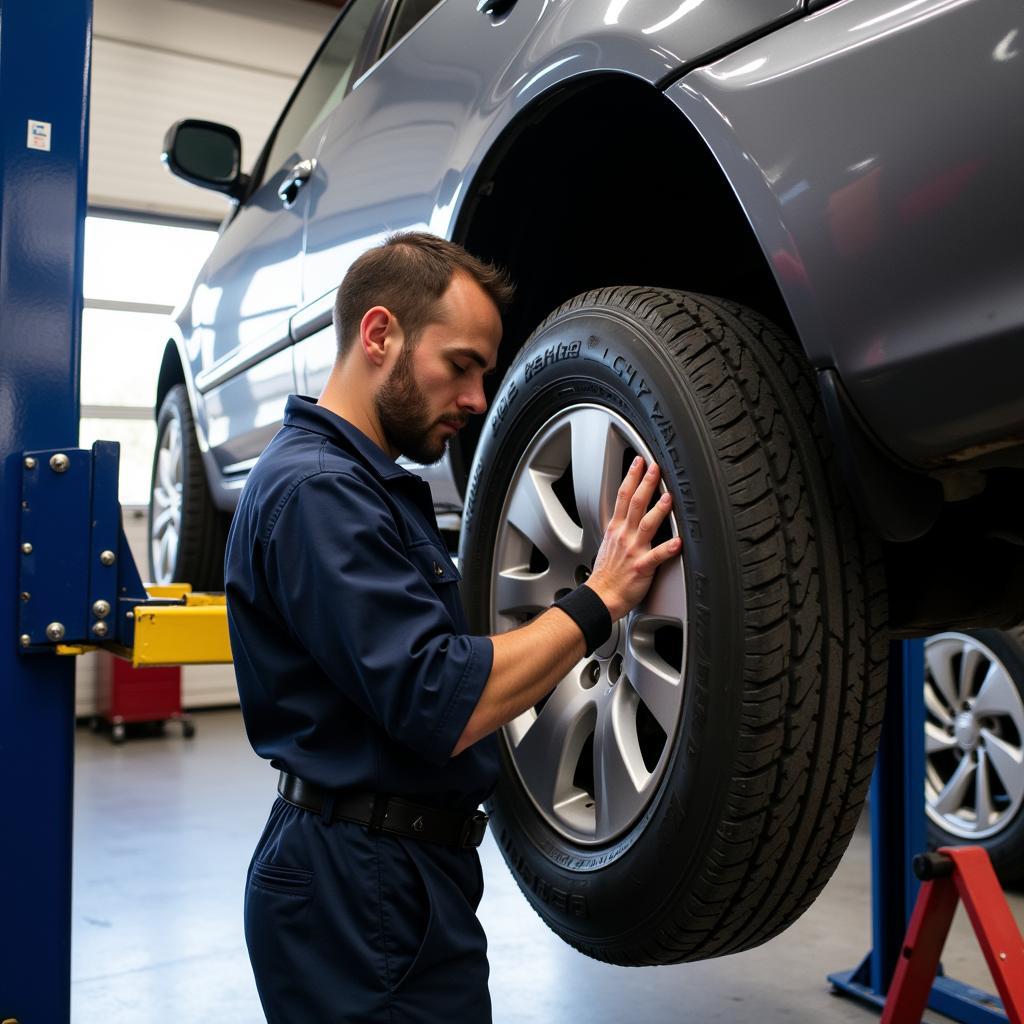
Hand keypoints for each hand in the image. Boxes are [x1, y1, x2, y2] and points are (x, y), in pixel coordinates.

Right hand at [586, 457, 680, 621]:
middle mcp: (624, 536)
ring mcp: (633, 551)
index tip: (638, 462)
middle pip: (634, 504)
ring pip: (646, 524)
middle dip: (645, 483)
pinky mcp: (641, 567)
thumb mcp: (609, 544)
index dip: (631, 477)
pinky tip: (678, 542)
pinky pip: (656, 556)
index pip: (622, 497)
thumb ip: (622, 529)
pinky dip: (667, 549)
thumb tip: (630, 517)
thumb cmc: (606, 575)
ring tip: (669, 497)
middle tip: (655, 467)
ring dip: (658, 510)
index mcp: (616, 530)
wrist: (601, 597)